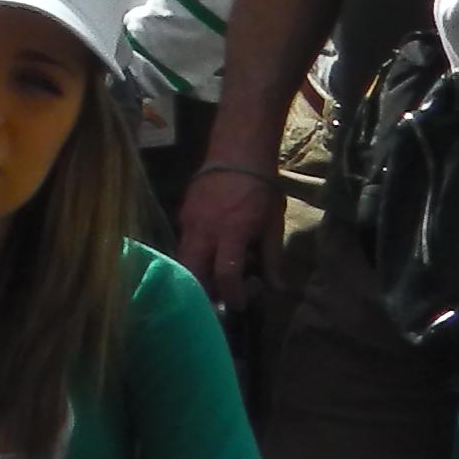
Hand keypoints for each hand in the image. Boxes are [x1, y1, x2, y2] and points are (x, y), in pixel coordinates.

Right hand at [178, 146, 282, 308]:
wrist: (236, 152)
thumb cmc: (261, 188)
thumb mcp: (273, 224)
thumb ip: (272, 258)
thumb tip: (277, 288)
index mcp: (230, 233)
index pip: (225, 275)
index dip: (232, 296)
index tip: (239, 305)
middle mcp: (204, 231)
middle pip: (193, 273)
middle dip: (204, 292)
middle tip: (220, 298)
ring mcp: (188, 223)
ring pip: (183, 260)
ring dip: (197, 275)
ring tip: (216, 276)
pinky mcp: (182, 216)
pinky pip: (183, 244)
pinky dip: (195, 256)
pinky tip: (211, 252)